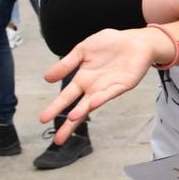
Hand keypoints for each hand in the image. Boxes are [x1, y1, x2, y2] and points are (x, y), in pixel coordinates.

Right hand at [39, 27, 168, 139]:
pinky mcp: (123, 84)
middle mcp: (94, 87)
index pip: (66, 97)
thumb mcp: (82, 50)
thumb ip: (66, 64)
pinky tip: (92, 103)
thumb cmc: (109, 45)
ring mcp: (108, 87)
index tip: (43, 120)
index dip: (55, 108)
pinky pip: (110, 93)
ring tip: (72, 118)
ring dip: (83, 111)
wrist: (135, 41)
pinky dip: (101, 98)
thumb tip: (46, 79)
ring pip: (93, 103)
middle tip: (58, 139)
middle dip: (68, 123)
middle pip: (78, 108)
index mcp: (83, 79)